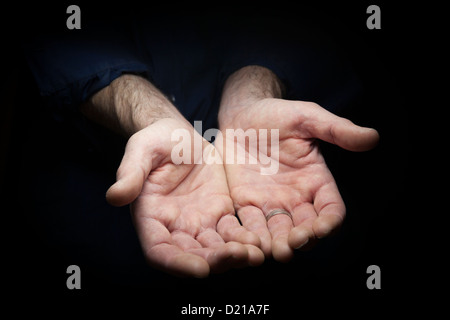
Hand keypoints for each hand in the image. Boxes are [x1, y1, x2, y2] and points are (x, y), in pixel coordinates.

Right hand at [106, 118, 262, 276]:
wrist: (180, 133)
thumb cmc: (156, 140)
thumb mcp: (141, 150)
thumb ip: (130, 174)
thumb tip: (114, 196)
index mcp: (151, 217)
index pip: (160, 251)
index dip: (178, 263)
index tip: (201, 270)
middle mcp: (174, 226)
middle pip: (193, 255)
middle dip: (215, 261)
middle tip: (239, 257)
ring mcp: (198, 222)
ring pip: (216, 248)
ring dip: (234, 255)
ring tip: (254, 253)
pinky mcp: (219, 212)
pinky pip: (232, 231)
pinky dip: (245, 238)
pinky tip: (258, 239)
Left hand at [219, 98, 378, 261]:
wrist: (241, 114)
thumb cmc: (277, 114)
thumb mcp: (307, 117)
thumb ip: (336, 130)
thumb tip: (372, 137)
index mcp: (316, 180)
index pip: (330, 208)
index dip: (330, 221)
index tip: (323, 227)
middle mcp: (296, 197)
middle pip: (306, 227)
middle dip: (303, 239)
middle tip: (295, 243)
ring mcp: (271, 202)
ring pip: (279, 232)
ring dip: (279, 244)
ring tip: (276, 250)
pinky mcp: (246, 203)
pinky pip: (251, 224)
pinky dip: (252, 236)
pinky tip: (250, 243)